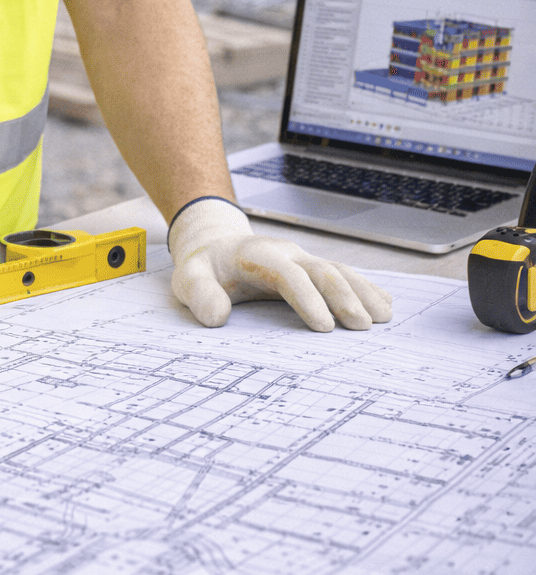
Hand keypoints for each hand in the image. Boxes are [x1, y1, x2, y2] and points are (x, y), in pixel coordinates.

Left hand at [169, 198, 392, 331]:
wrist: (214, 246)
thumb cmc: (203, 269)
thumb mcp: (188, 279)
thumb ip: (199, 295)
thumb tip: (216, 318)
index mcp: (257, 255)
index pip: (288, 274)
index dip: (307, 299)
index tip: (324, 328)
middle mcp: (286, 253)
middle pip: (321, 270)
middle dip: (344, 297)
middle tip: (362, 327)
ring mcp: (302, 259)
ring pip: (338, 270)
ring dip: (362, 291)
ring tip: (384, 316)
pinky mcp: (311, 268)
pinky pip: (342, 274)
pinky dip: (365, 288)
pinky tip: (385, 303)